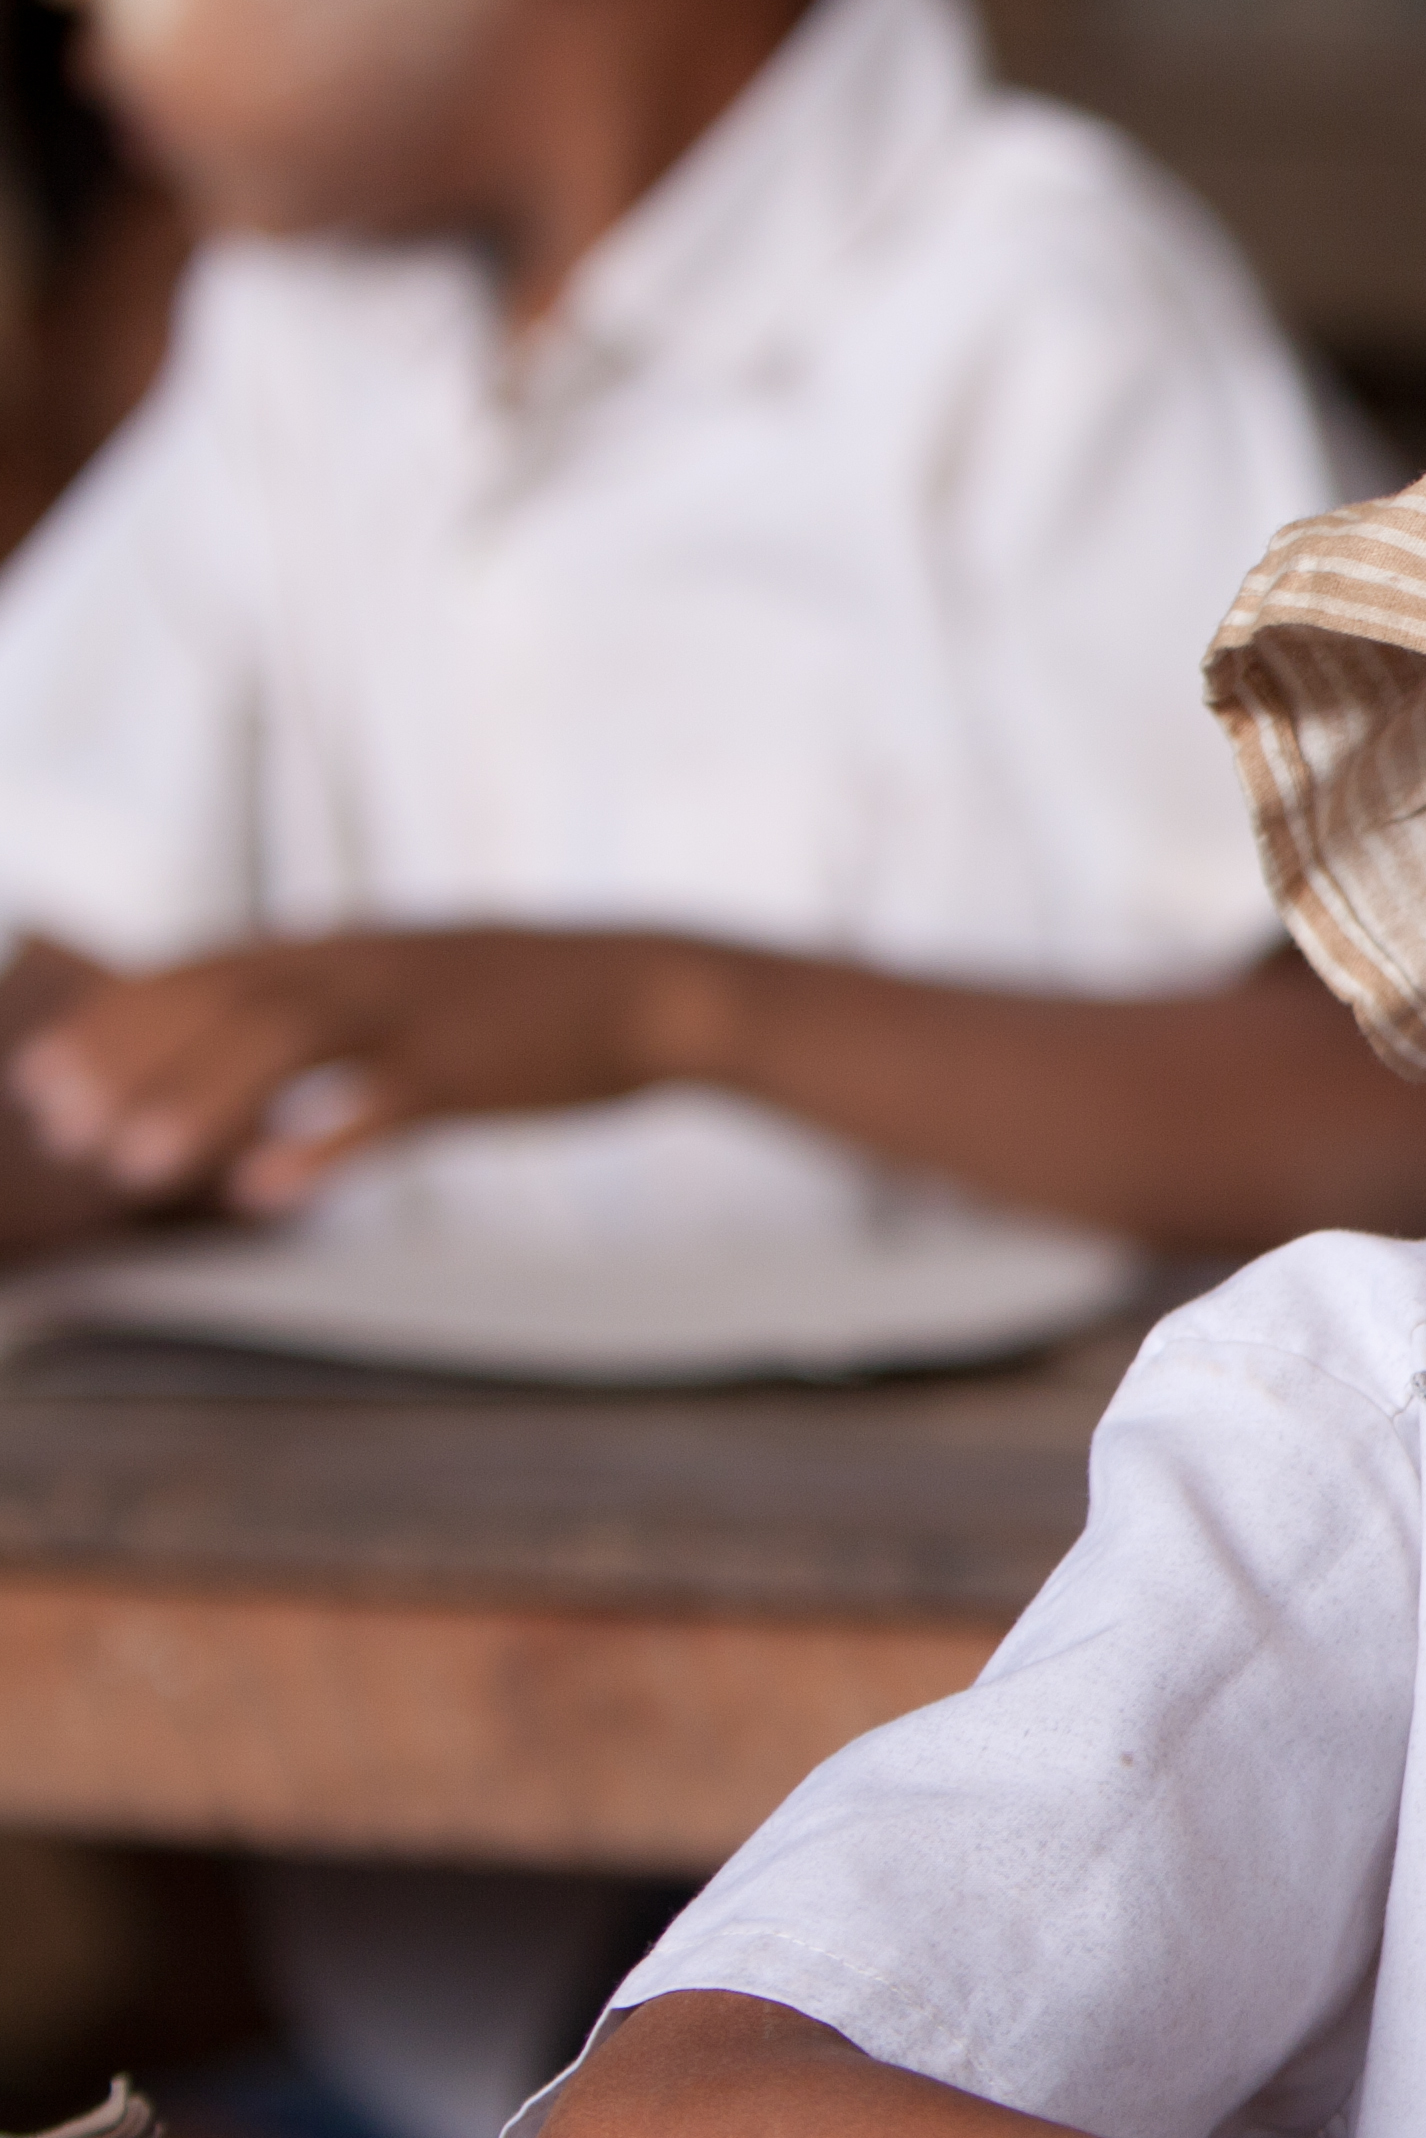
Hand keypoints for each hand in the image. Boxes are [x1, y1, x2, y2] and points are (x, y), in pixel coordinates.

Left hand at [2, 928, 713, 1211]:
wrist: (653, 989)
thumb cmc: (525, 999)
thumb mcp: (410, 972)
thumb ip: (324, 994)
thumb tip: (232, 1038)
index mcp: (341, 943)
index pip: (196, 971)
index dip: (110, 1024)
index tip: (42, 1080)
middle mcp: (362, 965)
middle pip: (220, 1003)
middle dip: (128, 1066)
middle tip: (62, 1133)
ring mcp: (417, 1014)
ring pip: (283, 1045)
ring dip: (196, 1105)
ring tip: (130, 1172)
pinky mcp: (471, 1070)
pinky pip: (383, 1106)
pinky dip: (318, 1145)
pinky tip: (265, 1193)